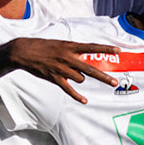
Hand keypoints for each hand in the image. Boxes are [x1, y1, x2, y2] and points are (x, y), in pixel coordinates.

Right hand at [7, 38, 122, 104]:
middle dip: (103, 77)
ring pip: (80, 79)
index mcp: (71, 46)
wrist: (25, 51)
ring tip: (69, 73)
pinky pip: (69, 89)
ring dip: (79, 78)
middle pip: (91, 69)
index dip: (106, 49)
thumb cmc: (43, 46)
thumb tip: (84, 60)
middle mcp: (68, 57)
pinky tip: (85, 100)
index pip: (92, 47)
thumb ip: (73, 52)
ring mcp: (62, 69)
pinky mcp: (55, 78)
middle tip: (114, 82)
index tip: (118, 51)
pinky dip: (77, 96)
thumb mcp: (60, 44)